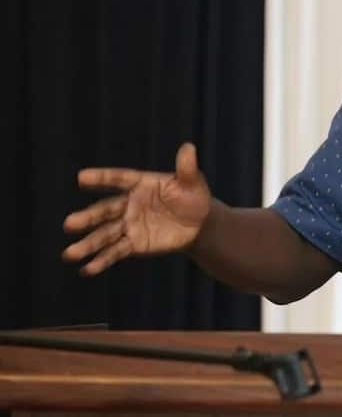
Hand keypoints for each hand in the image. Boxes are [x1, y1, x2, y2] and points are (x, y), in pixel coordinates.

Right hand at [63, 143, 212, 275]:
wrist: (198, 224)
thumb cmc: (193, 197)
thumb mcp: (193, 183)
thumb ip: (186, 168)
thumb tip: (189, 146)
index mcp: (140, 184)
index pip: (119, 179)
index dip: (101, 178)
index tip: (81, 177)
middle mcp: (129, 204)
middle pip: (106, 210)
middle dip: (88, 218)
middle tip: (69, 224)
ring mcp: (129, 224)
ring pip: (105, 234)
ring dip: (88, 244)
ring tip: (69, 254)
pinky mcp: (133, 243)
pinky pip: (116, 251)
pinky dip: (101, 260)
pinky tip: (87, 269)